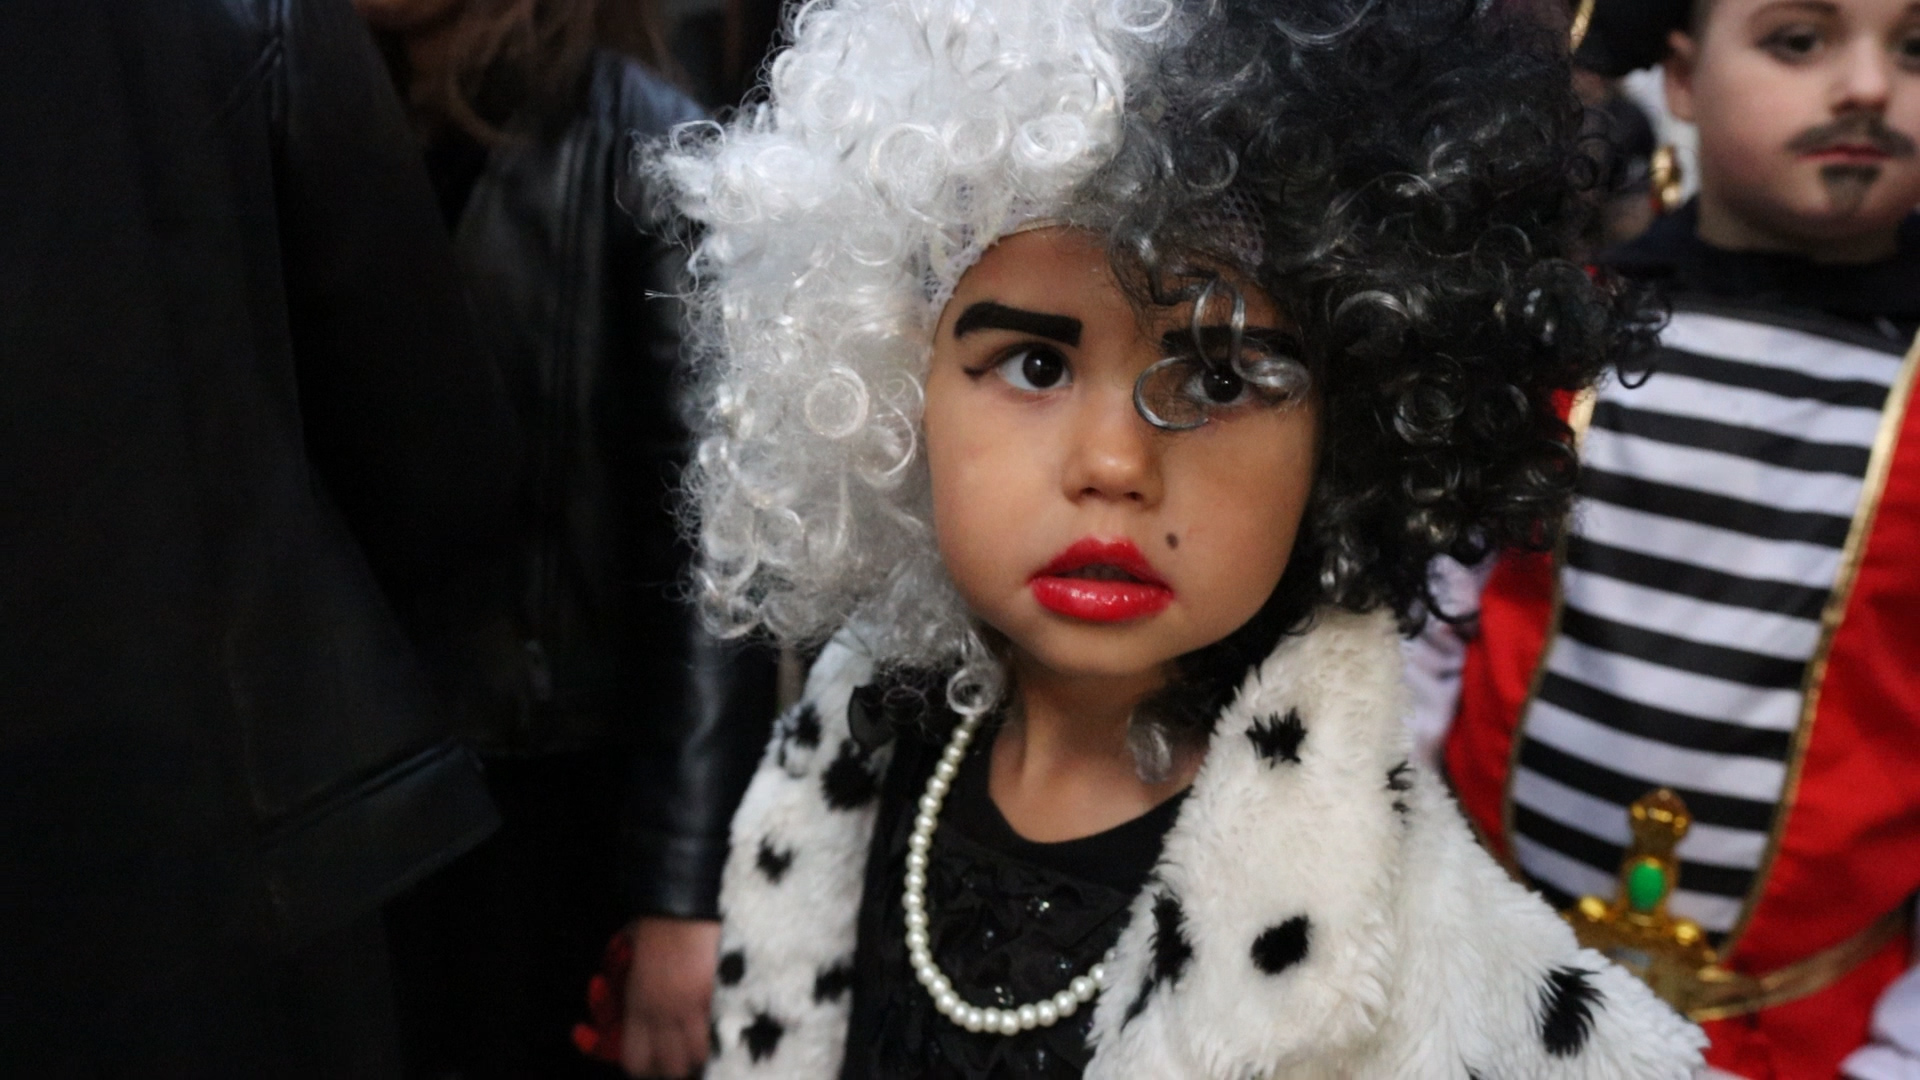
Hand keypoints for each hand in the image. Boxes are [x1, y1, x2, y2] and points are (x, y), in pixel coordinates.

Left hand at [620, 916, 720, 1077]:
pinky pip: (715, 1032)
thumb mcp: (627, 960)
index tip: (650, 1060)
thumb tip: (625, 998)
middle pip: (670, 1068)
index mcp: (635, 1006)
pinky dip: (716, 1036)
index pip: (636, 1061)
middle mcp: (661, 1015)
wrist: (680, 904)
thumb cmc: (650, 926)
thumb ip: (627, 987)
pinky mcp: (714, 996)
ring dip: (696, 1054)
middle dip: (673, 1067)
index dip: (644, 1067)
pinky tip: (716, 1027)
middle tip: (676, 1055)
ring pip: (696, 1057)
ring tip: (697, 1043)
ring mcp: (690, 1008)